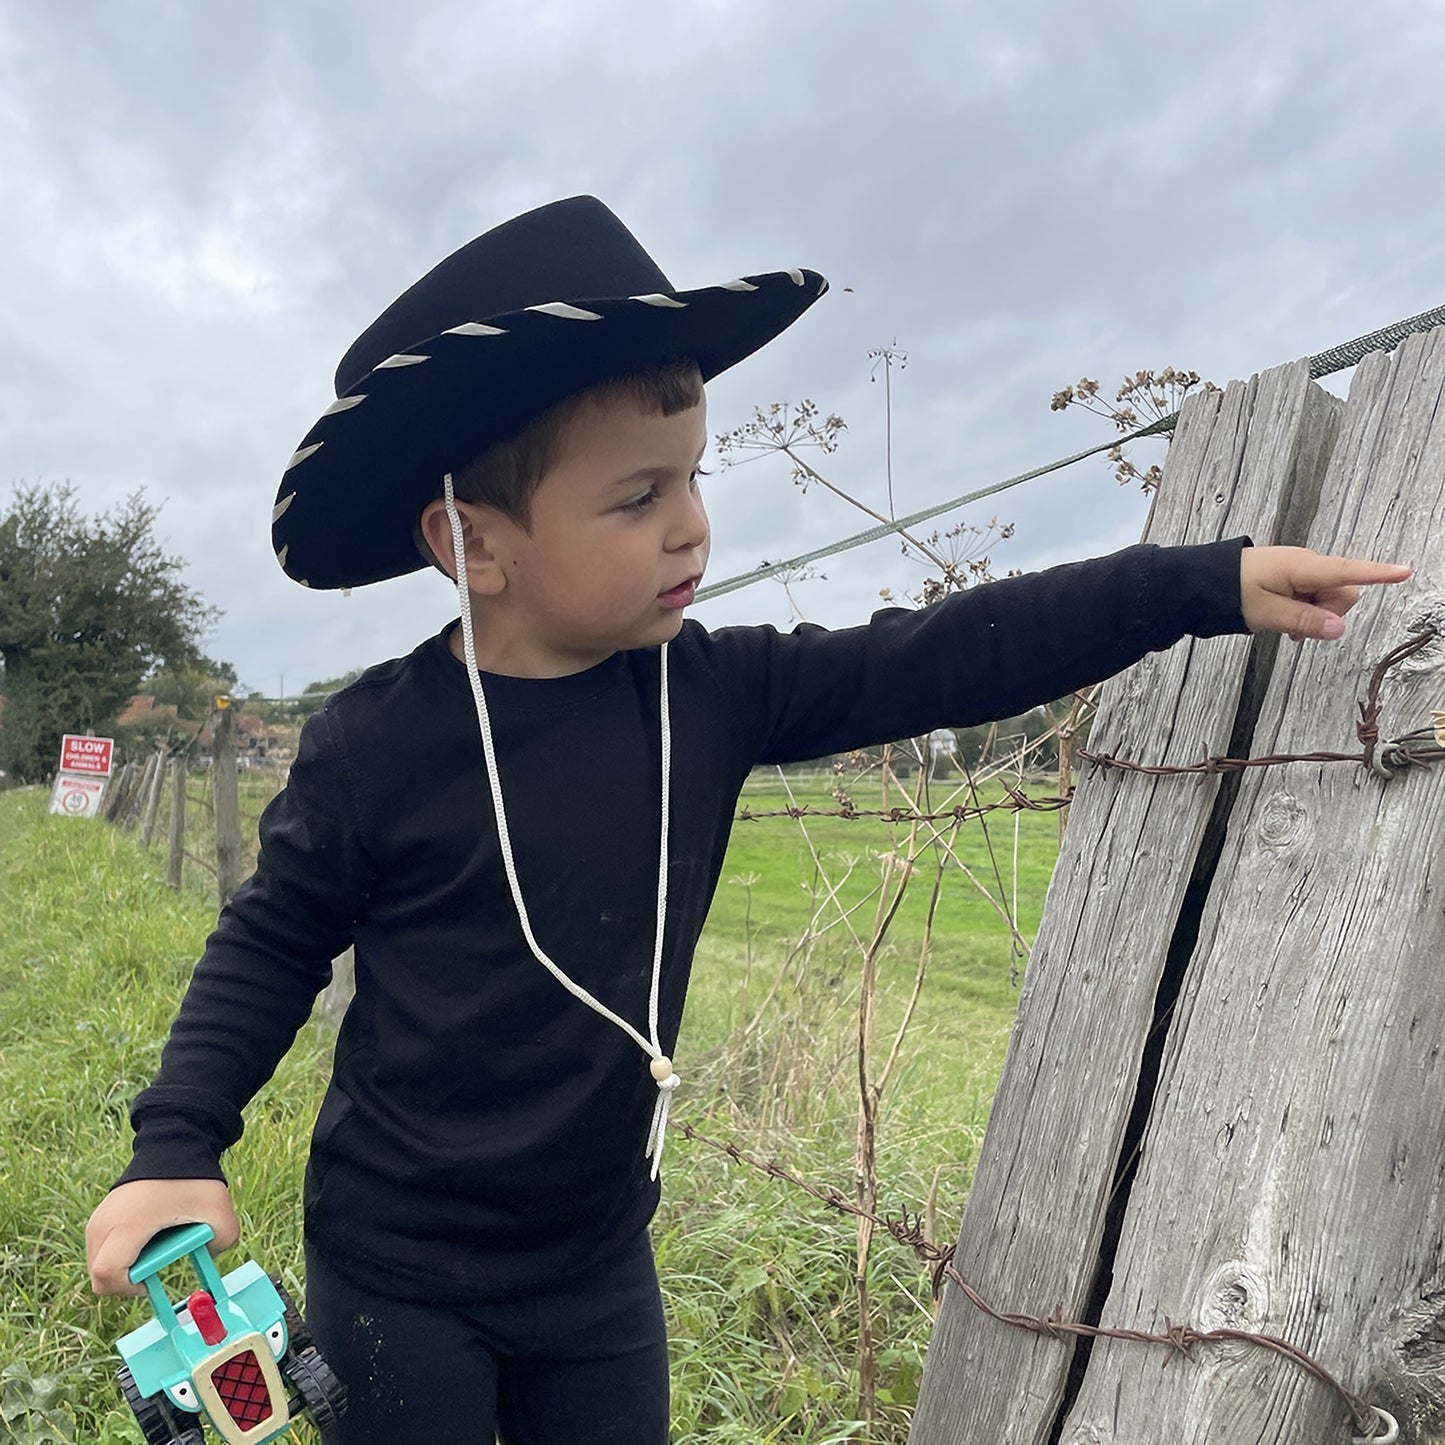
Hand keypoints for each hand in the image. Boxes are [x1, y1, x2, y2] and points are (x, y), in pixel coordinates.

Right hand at [85, 1178, 238, 1295]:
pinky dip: (120, 1253)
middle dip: (126, 1284)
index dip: (128, 1289)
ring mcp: (98, 1220)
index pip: (107, 1274)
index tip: (152, 1282)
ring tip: (153, 1249)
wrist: (173, 1145)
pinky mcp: (100, 1216)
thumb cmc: (192, 1178)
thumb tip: (209, 1261)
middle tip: (153, 1270)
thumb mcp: (218, 1209)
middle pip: (98, 1276)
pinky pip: (102, 1249)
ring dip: (124, 1268)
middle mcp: (103, 1224)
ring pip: (98, 1264)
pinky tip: (147, 1238)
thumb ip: (221, 1241)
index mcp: (127, 1225)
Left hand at [1240, 547, 1412, 640]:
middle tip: (1295, 629)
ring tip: (1285, 625)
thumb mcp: (1265, 612)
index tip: (1404, 572)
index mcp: (1301, 567)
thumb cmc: (1228, 591)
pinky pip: (1313, 596)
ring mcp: (1300, 570)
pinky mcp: (1292, 577)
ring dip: (1314, 615)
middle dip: (1327, 613)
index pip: (1345, 571)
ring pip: (1328, 597)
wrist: (1199, 581)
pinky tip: (1286, 620)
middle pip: (1341, 591)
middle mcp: (1306, 564)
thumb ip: (1303, 620)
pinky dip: (1306, 610)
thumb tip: (1339, 628)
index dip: (1376, 574)